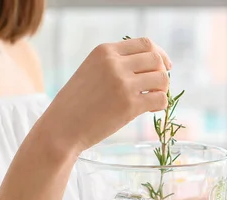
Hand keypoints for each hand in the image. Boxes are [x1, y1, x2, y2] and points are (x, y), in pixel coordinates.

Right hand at [38, 37, 171, 153]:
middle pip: (156, 59)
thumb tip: (149, 66)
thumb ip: (114, 64)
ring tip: (154, 99)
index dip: (159, 54)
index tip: (164, 66)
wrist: (61, 128)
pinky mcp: (129, 105)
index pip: (145, 44)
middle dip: (163, 72)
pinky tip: (151, 110)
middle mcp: (114, 63)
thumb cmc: (76, 104)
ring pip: (162, 78)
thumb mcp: (91, 71)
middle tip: (158, 87)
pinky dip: (161, 105)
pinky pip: (160, 99)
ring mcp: (122, 84)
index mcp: (104, 51)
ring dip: (163, 89)